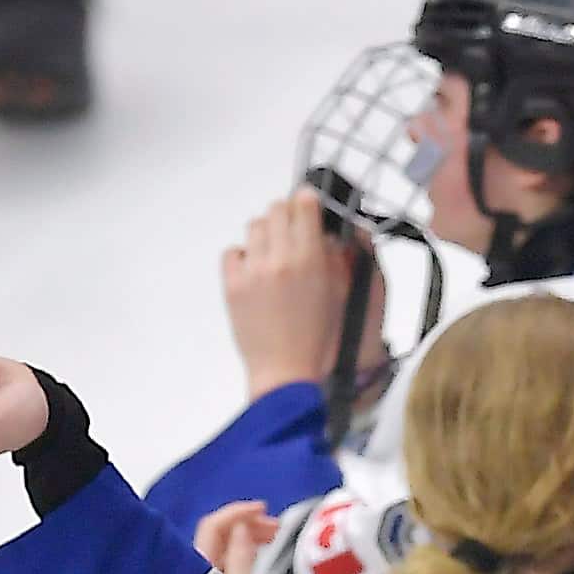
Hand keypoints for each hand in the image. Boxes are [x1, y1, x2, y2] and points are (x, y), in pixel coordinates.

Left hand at [194, 499, 277, 573]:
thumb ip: (242, 560)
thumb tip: (243, 528)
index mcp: (198, 569)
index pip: (213, 526)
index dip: (238, 512)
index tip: (264, 509)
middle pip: (216, 536)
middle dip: (247, 525)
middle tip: (276, 530)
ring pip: (219, 551)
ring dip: (245, 541)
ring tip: (271, 543)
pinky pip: (221, 568)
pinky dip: (239, 558)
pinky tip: (255, 563)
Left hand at [222, 188, 385, 400]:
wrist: (285, 371)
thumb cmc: (317, 339)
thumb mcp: (341, 295)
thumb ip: (337, 257)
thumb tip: (327, 231)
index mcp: (310, 259)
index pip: (304, 205)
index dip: (307, 202)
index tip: (309, 207)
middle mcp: (279, 258)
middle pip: (277, 209)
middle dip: (287, 216)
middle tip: (293, 233)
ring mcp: (252, 270)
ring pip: (255, 226)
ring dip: (267, 234)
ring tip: (275, 255)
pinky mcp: (232, 284)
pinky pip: (233, 251)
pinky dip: (244, 256)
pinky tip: (256, 272)